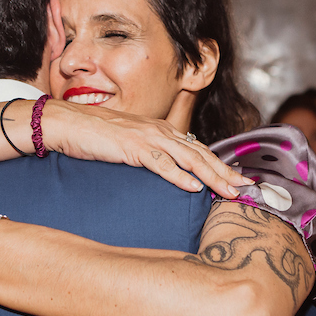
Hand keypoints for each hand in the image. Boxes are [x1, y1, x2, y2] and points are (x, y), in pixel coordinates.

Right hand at [41, 100, 251, 197]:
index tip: (238, 180)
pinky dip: (179, 176)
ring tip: (230, 191)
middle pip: (201, 154)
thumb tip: (168, 172)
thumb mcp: (130, 145)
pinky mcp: (132, 147)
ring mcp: (148, 138)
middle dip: (226, 172)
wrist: (68, 123)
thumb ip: (150, 154)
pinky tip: (194, 187)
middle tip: (247, 188)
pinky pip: (161, 163)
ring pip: (188, 159)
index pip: (198, 149)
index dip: (221, 165)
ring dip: (212, 176)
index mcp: (162, 130)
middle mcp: (160, 131)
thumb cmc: (96, 137)